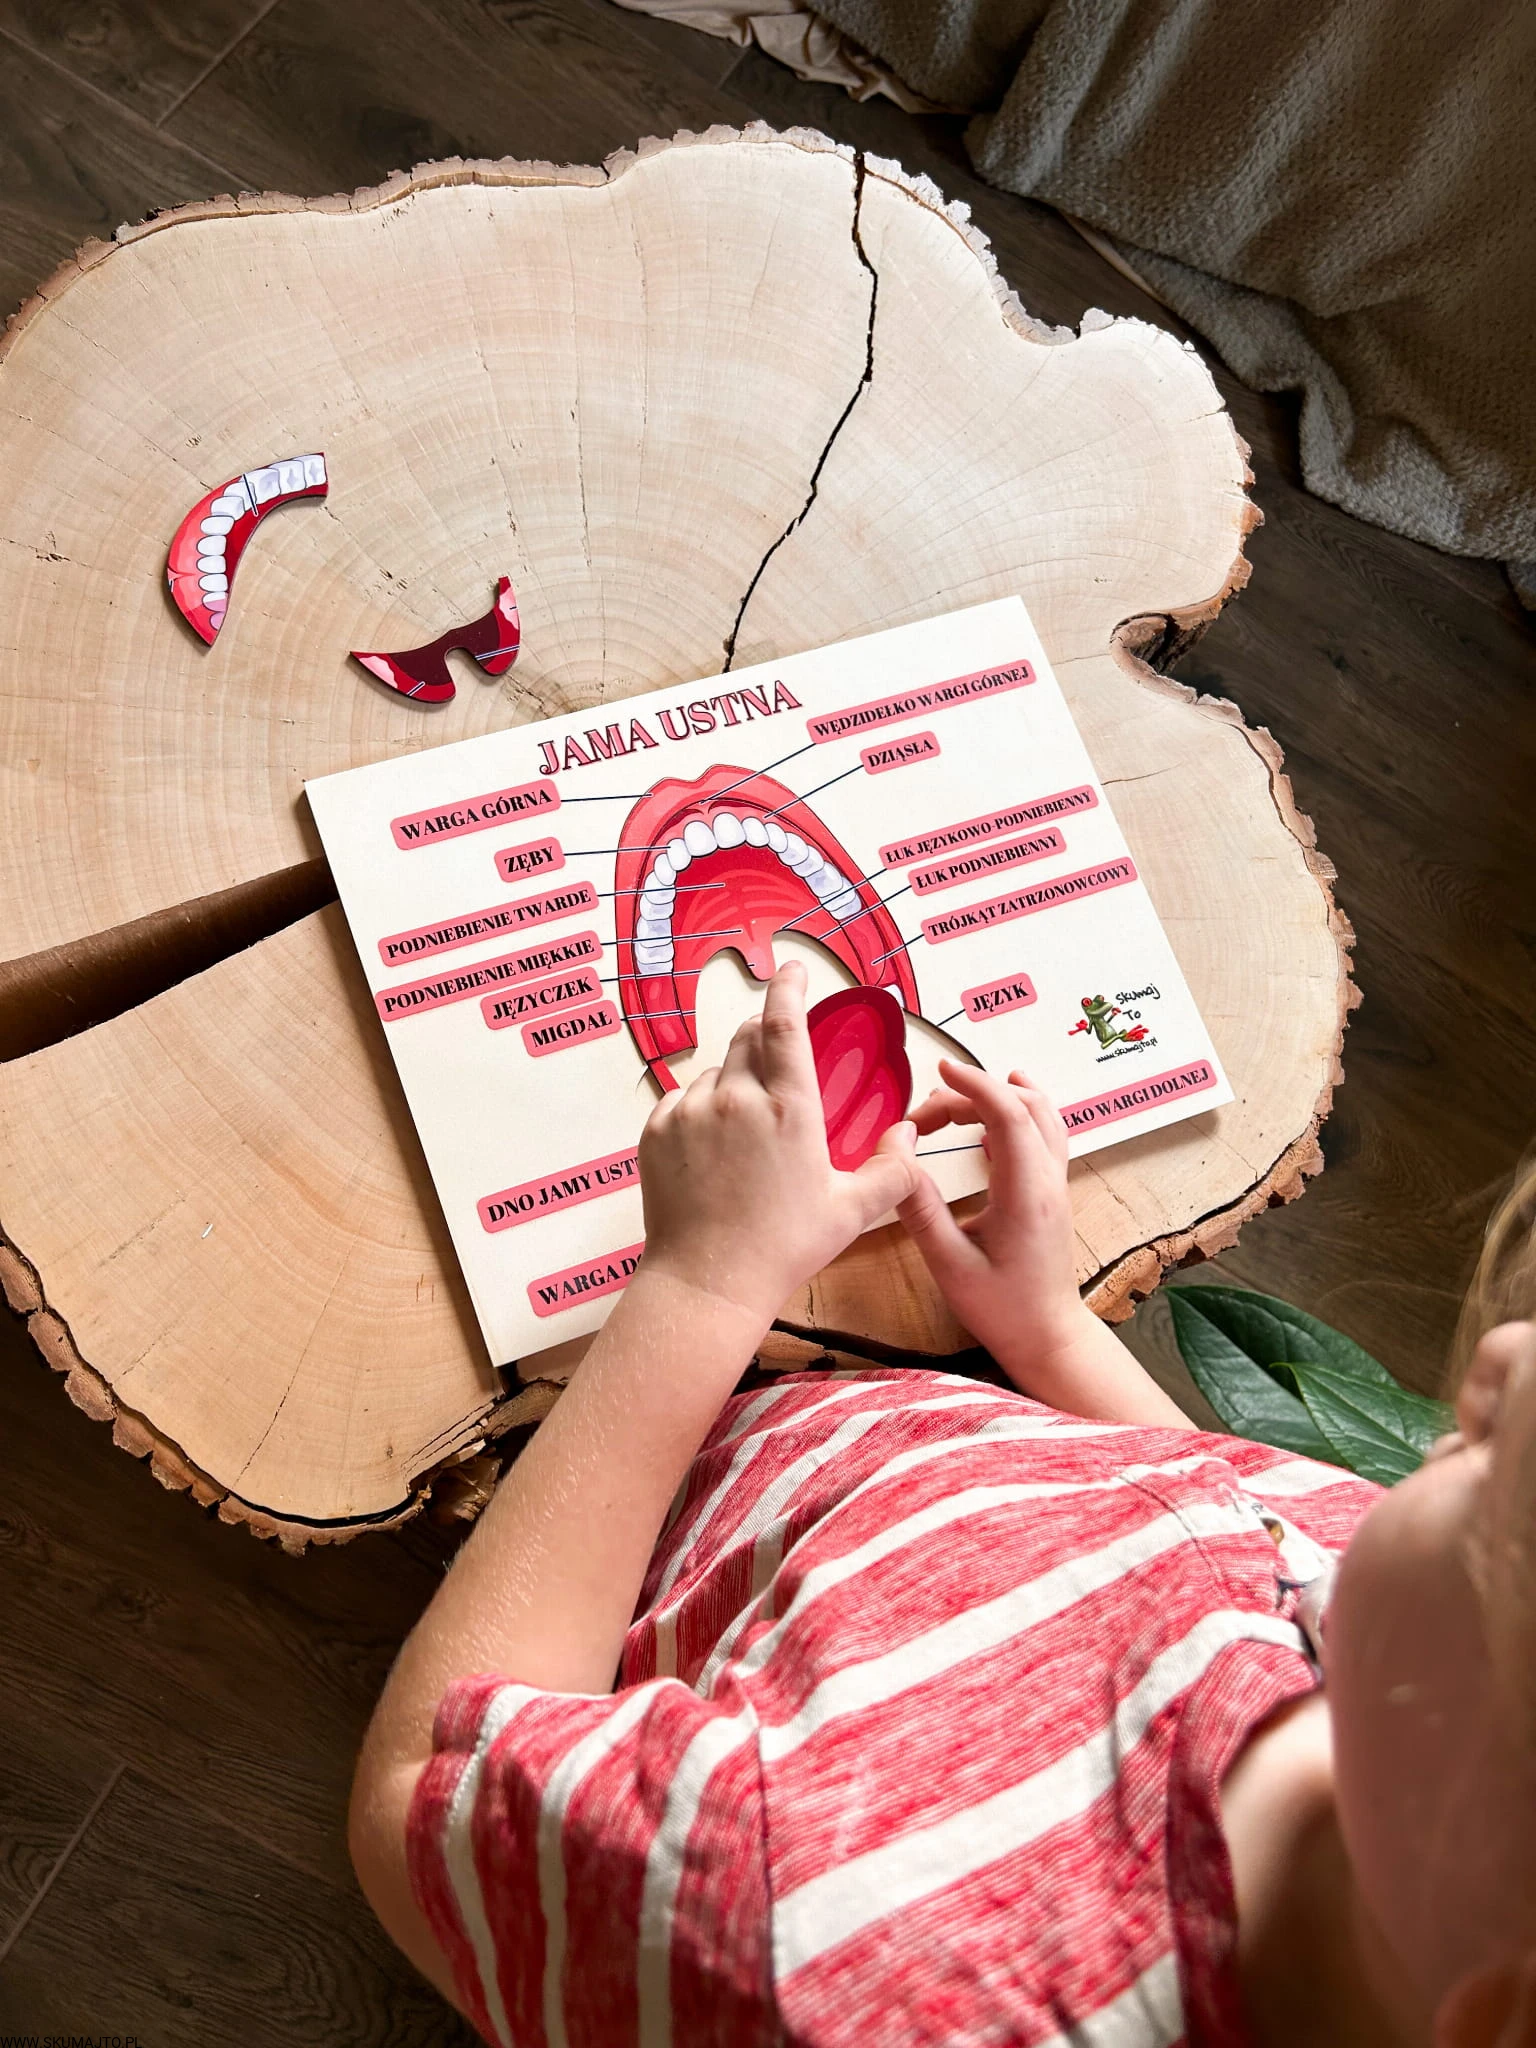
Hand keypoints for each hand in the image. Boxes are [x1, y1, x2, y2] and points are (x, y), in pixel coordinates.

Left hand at [636, 961, 920, 1327]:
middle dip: (764, 1034)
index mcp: (790, 1110)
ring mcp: (690, 1113)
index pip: (785, 1022)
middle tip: (778, 1062)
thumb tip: (908, 1133)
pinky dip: (700, 1110)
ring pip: (715, 1072)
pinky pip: (681, 1100)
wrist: (708, 1281)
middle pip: (747, 1036)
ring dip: (734, 1083)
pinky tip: (714, 1148)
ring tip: (747, 1133)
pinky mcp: (656, 1132)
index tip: (792, 967)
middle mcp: (737, 1100)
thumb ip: (892, 1169)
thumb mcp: (852, 1211)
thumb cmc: (783, 1248)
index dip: (788, 985)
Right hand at [897, 1060, 1096, 1386]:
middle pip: (1023, 1106)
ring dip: (1001, 1097)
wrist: (1049, 1338)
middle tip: (926, 1113)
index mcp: (1024, 1193)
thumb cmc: (1001, 1309)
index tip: (940, 1071)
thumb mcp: (949, 1265)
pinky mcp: (1052, 1194)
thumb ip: (922, 1211)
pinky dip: (1019, 1116)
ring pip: (1042, 1116)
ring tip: (958, 1099)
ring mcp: (1055, 1185)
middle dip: (974, 1093)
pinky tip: (987, 1128)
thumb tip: (898, 1162)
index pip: (1008, 1114)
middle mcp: (1047, 1181)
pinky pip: (1046, 1136)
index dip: (974, 1085)